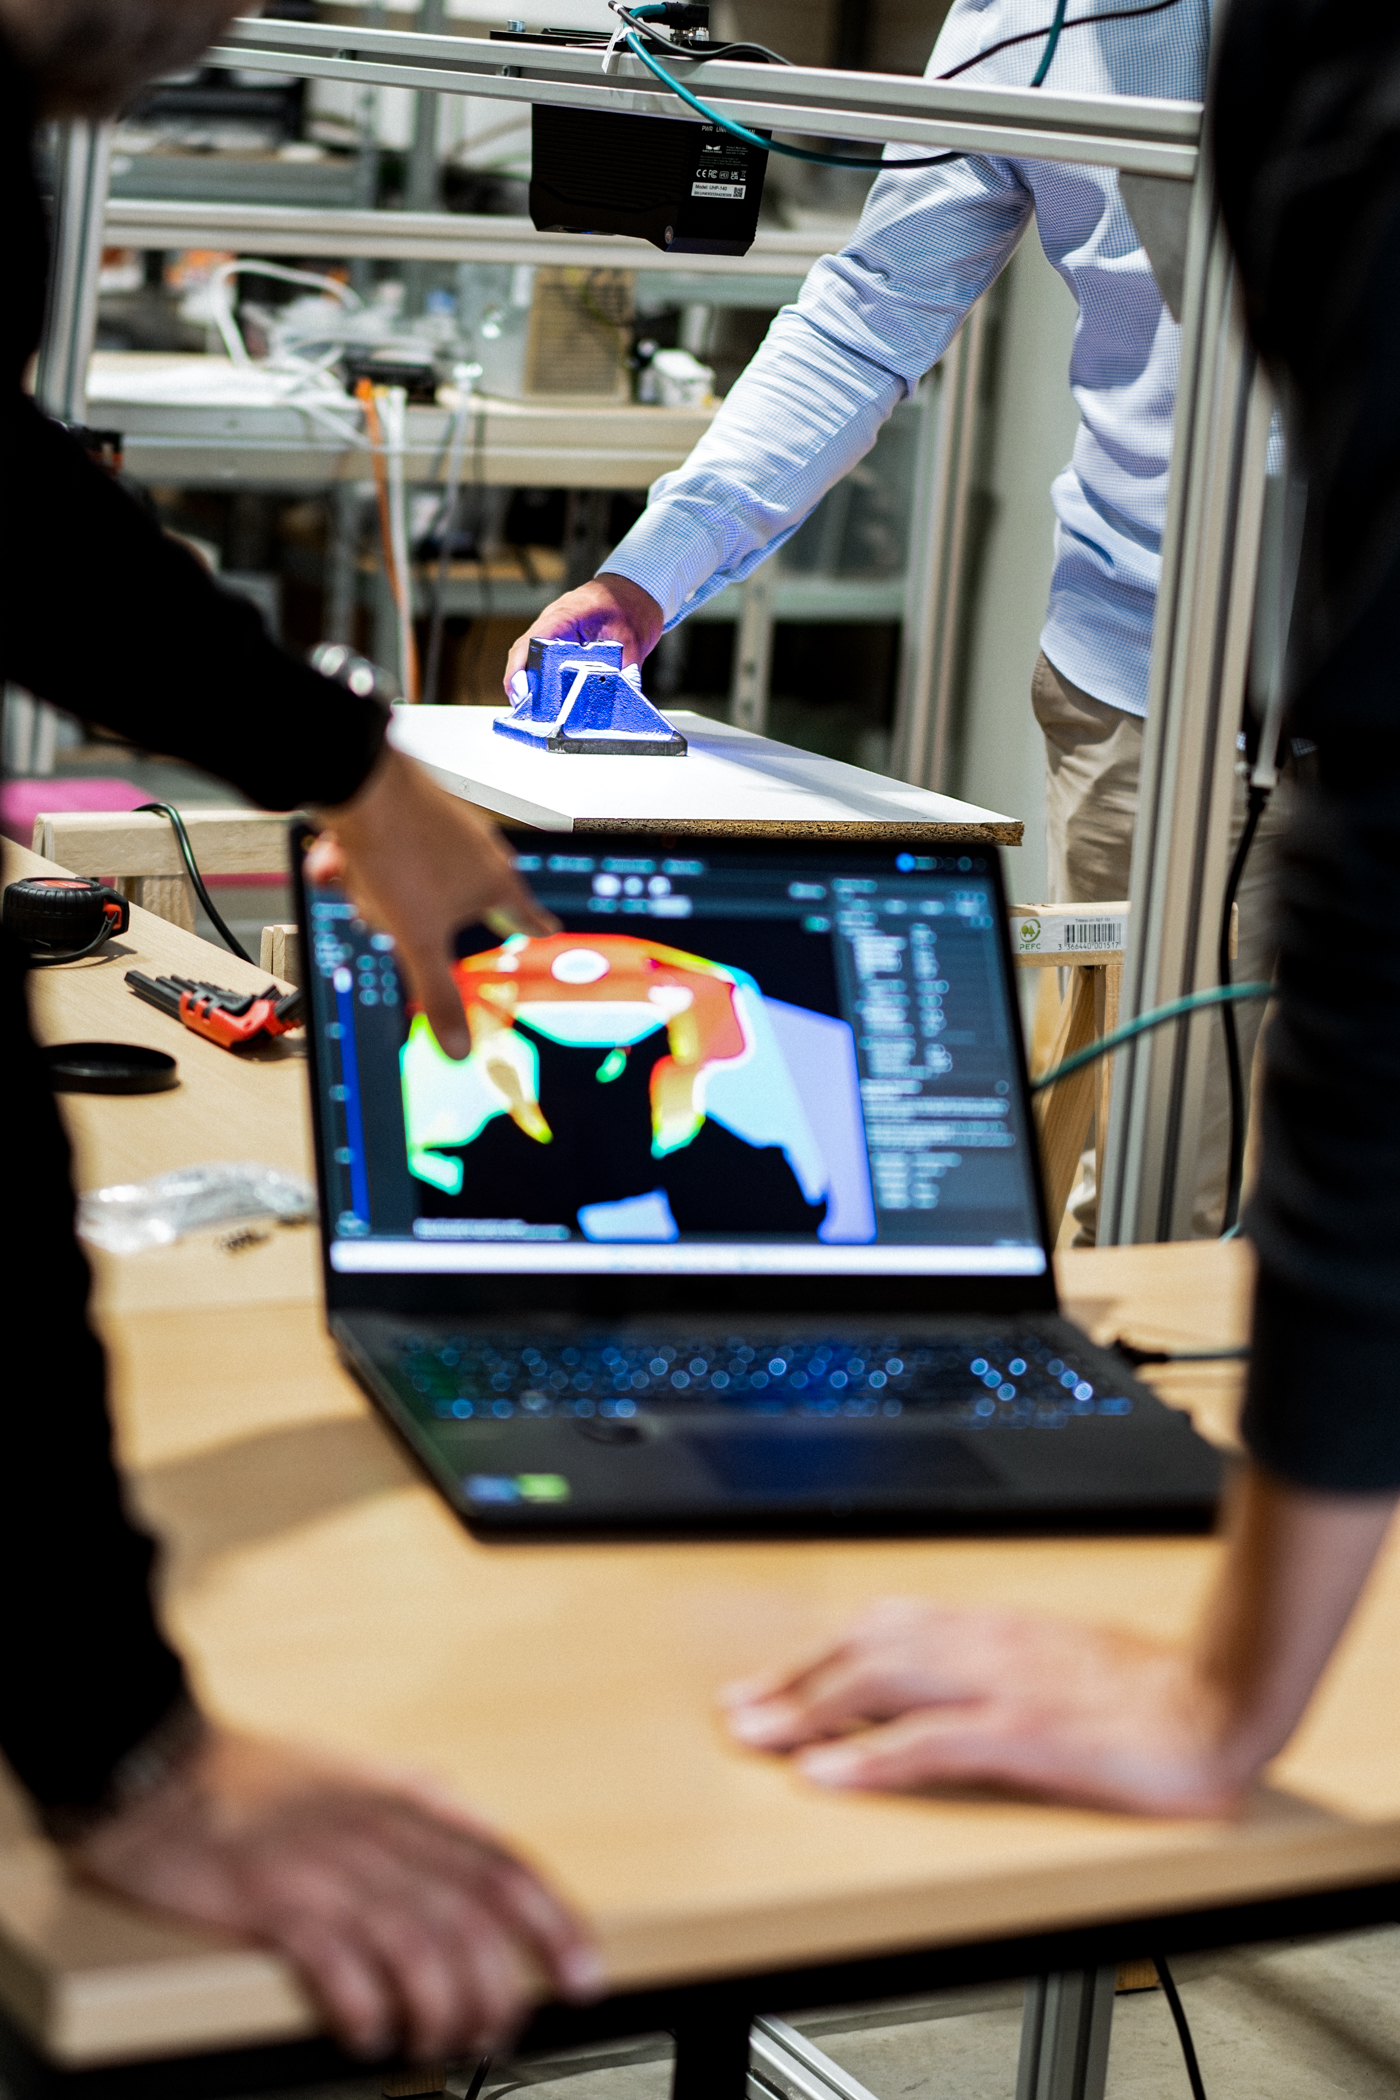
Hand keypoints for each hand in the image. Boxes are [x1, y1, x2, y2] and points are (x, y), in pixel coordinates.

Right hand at [74, 1729, 601, 2060]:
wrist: (164, 1773)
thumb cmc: (257, 1781)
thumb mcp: (358, 1775)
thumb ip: (416, 1802)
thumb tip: (471, 1827)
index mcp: (406, 1801)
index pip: (504, 1863)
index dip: (554, 1922)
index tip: (585, 1971)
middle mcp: (379, 1831)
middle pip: (472, 1917)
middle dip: (499, 1985)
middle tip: (501, 2030)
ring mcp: (329, 1865)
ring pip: (419, 1947)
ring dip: (439, 2010)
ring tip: (436, 2042)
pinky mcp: (274, 1901)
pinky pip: (341, 1965)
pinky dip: (366, 2010)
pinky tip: (369, 2033)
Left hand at [304, 744, 555, 1058]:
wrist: (360, 784)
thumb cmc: (399, 849)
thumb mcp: (416, 940)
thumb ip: (437, 994)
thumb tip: (459, 1046)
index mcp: (496, 883)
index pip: (528, 917)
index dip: (536, 930)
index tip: (548, 931)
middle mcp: (480, 851)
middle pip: (460, 902)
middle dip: (418, 917)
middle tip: (394, 915)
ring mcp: (449, 828)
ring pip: (420, 876)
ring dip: (383, 888)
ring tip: (359, 883)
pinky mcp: (416, 811)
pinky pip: (395, 850)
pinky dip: (370, 863)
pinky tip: (344, 864)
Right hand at [503, 574, 664, 695]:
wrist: (634, 587)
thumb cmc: (630, 605)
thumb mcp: (632, 639)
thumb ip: (626, 669)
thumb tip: (623, 695)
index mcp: (565, 616)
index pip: (532, 643)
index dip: (520, 669)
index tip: (521, 692)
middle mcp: (552, 622)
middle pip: (524, 654)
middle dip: (520, 682)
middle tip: (525, 710)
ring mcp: (553, 629)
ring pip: (530, 657)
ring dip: (528, 682)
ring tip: (531, 710)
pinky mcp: (560, 638)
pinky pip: (542, 658)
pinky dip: (540, 677)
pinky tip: (545, 698)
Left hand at [721, 1598, 1244, 1816]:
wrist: (1218, 1698)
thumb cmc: (1144, 1689)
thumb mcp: (1049, 1663)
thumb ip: (988, 1666)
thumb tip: (926, 1684)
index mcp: (990, 1628)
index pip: (881, 1629)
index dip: (817, 1655)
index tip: (769, 1680)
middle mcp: (983, 1643)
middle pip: (863, 1650)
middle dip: (794, 1680)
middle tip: (737, 1711)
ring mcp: (1000, 1685)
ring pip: (880, 1684)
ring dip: (809, 1709)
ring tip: (757, 1735)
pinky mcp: (1025, 1731)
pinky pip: (930, 1743)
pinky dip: (870, 1756)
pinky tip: (828, 1772)